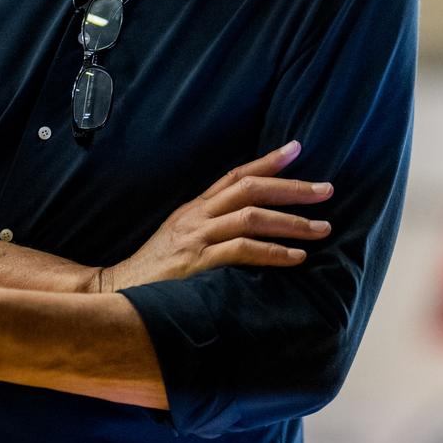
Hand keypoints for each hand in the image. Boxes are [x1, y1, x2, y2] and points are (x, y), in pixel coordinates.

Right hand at [101, 140, 333, 291]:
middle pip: (251, 189)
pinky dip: (272, 253)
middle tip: (327, 190)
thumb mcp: (181, 239)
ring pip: (251, 217)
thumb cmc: (154, 272)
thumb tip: (249, 224)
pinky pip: (242, 251)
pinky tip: (296, 258)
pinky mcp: (197, 264)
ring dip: (291, 222)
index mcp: (195, 208)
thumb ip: (210, 228)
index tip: (298, 148)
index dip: (268, 161)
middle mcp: (197, 216)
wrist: (116, 293)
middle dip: (292, 188)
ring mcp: (197, 238)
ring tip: (322, 228)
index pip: (235, 175)